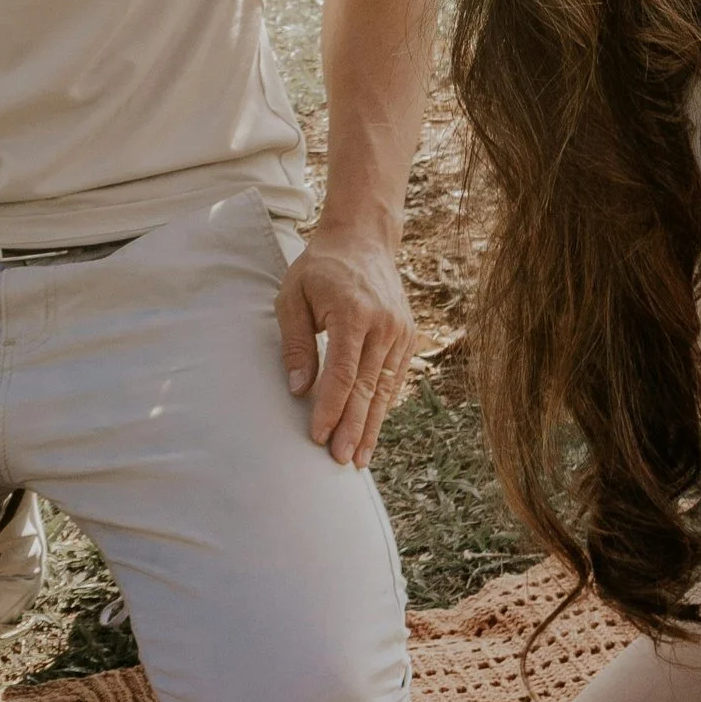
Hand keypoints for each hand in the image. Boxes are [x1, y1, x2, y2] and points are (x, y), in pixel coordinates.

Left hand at [277, 220, 414, 468]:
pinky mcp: (407, 335)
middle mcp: (384, 324)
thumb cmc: (319, 269)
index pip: (343, 373)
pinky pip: (394, 378)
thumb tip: (299, 389)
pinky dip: (382, 406)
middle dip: (354, 429)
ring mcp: (400, 331)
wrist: (363, 240)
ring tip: (358, 459)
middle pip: (368, 388)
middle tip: (341, 462)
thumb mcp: (293, 296)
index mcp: (354, 312)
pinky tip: (372, 430)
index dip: (331, 409)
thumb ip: (296, 343)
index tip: (317, 437)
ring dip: (372, 425)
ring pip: (385, 389)